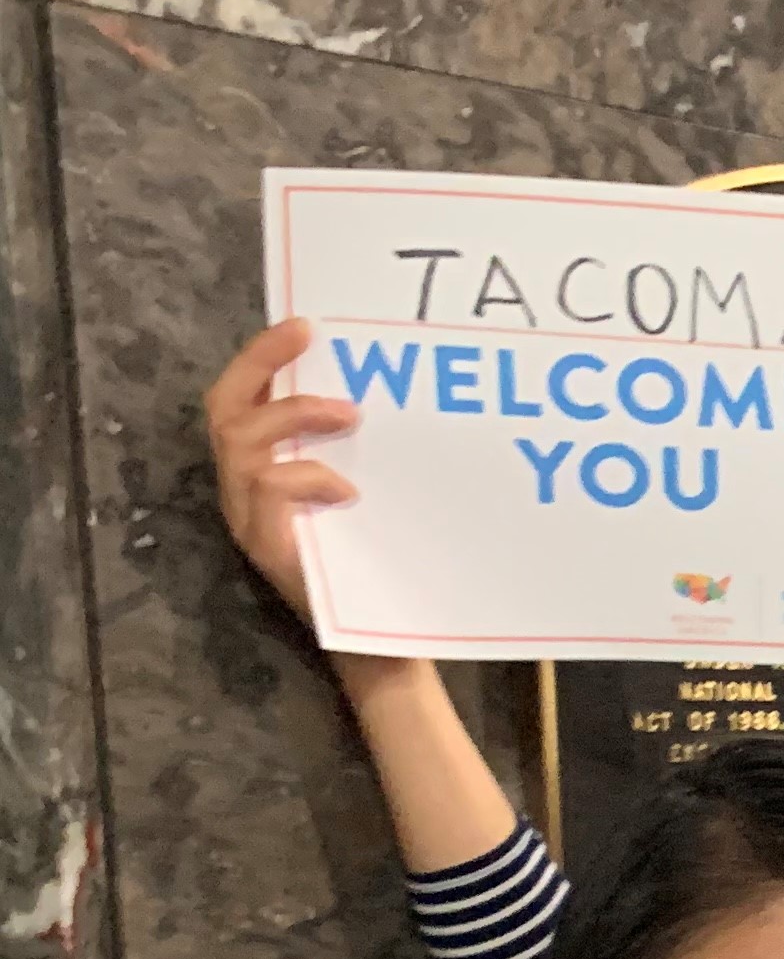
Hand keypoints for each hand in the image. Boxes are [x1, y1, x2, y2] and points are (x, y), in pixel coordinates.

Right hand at [207, 319, 359, 628]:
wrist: (377, 632)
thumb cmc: (370, 556)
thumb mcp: (359, 487)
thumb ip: (348, 450)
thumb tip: (383, 392)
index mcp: (259, 469)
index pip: (239, 398)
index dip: (261, 357)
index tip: (304, 326)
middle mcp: (241, 489)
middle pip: (225, 410)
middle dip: (260, 364)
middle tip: (308, 339)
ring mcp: (248, 517)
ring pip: (240, 443)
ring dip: (294, 418)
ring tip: (348, 415)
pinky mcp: (265, 545)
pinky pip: (268, 489)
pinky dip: (307, 478)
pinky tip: (347, 491)